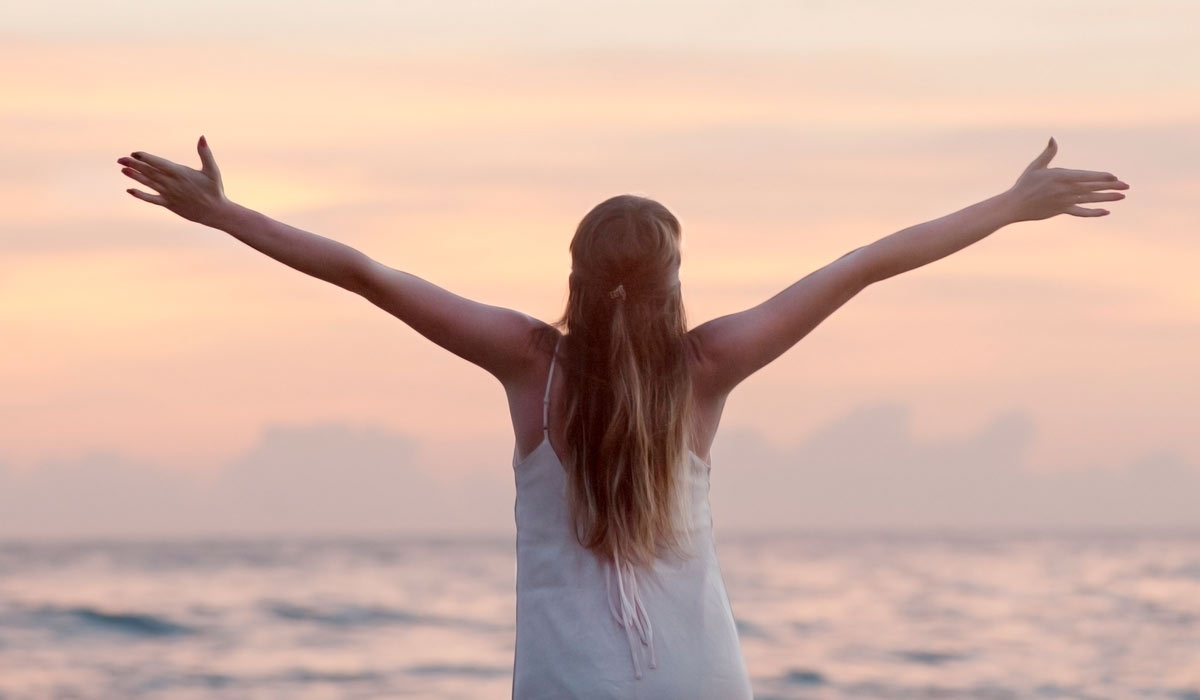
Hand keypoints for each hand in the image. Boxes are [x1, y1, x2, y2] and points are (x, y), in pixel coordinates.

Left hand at [118, 135, 229, 225]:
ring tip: (122, 170)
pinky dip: (140, 195)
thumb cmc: (215, 190)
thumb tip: (202, 137)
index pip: (159, 164)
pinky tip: (130, 190)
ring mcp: (169, 195)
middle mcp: (172, 184)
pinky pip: (151, 199)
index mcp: (181, 173)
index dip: (146, 158)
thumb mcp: (213, 170)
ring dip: (135, 177)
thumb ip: (205, 153)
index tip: (134, 153)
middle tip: (121, 159)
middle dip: (134, 165)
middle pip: (150, 172)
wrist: (215, 212)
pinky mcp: (169, 204)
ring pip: (148, 184)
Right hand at [1005, 137, 1128, 221]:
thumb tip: (1053, 138)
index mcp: (1060, 177)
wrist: (1014, 205)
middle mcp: (1065, 190)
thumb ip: (1048, 153)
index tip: (1115, 177)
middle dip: (1110, 186)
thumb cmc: (1024, 184)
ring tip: (1122, 197)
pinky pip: (1081, 212)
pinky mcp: (1062, 210)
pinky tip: (1105, 212)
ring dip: (1107, 198)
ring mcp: (1065, 202)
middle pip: (1092, 187)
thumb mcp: (1036, 166)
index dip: (1101, 176)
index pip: (1086, 176)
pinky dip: (1093, 213)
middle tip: (1126, 186)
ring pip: (1090, 199)